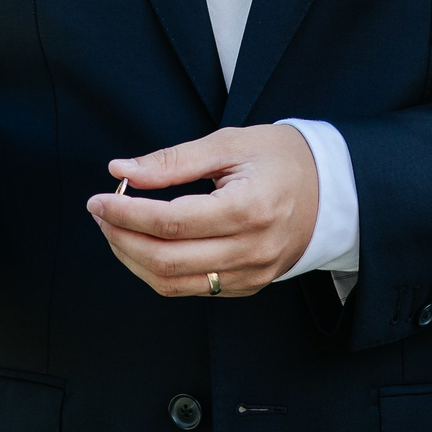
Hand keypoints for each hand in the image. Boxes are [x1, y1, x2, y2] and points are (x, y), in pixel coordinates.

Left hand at [84, 125, 319, 297]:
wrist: (332, 190)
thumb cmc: (282, 158)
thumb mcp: (229, 143)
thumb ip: (173, 160)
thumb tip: (122, 170)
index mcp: (248, 209)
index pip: (171, 223)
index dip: (126, 213)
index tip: (99, 198)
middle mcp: (250, 250)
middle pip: (166, 260)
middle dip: (121, 237)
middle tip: (101, 212)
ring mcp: (251, 274)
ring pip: (173, 283)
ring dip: (133, 258)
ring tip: (115, 228)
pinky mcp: (248, 286)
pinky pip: (191, 289)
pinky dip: (157, 271)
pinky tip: (143, 245)